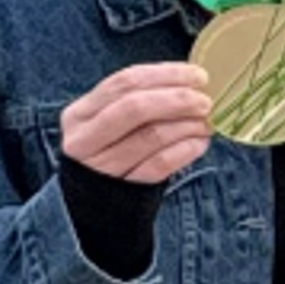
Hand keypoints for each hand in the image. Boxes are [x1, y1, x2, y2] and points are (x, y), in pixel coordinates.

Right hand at [59, 63, 216, 187]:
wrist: (91, 208)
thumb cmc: (106, 154)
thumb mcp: (104, 124)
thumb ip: (135, 102)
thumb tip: (188, 82)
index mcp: (79, 114)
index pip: (124, 82)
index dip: (165, 75)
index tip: (196, 75)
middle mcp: (85, 139)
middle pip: (136, 107)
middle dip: (177, 99)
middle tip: (204, 101)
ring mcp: (103, 167)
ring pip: (152, 136)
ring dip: (187, 126)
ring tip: (205, 123)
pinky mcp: (124, 191)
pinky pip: (161, 164)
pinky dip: (185, 150)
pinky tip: (199, 143)